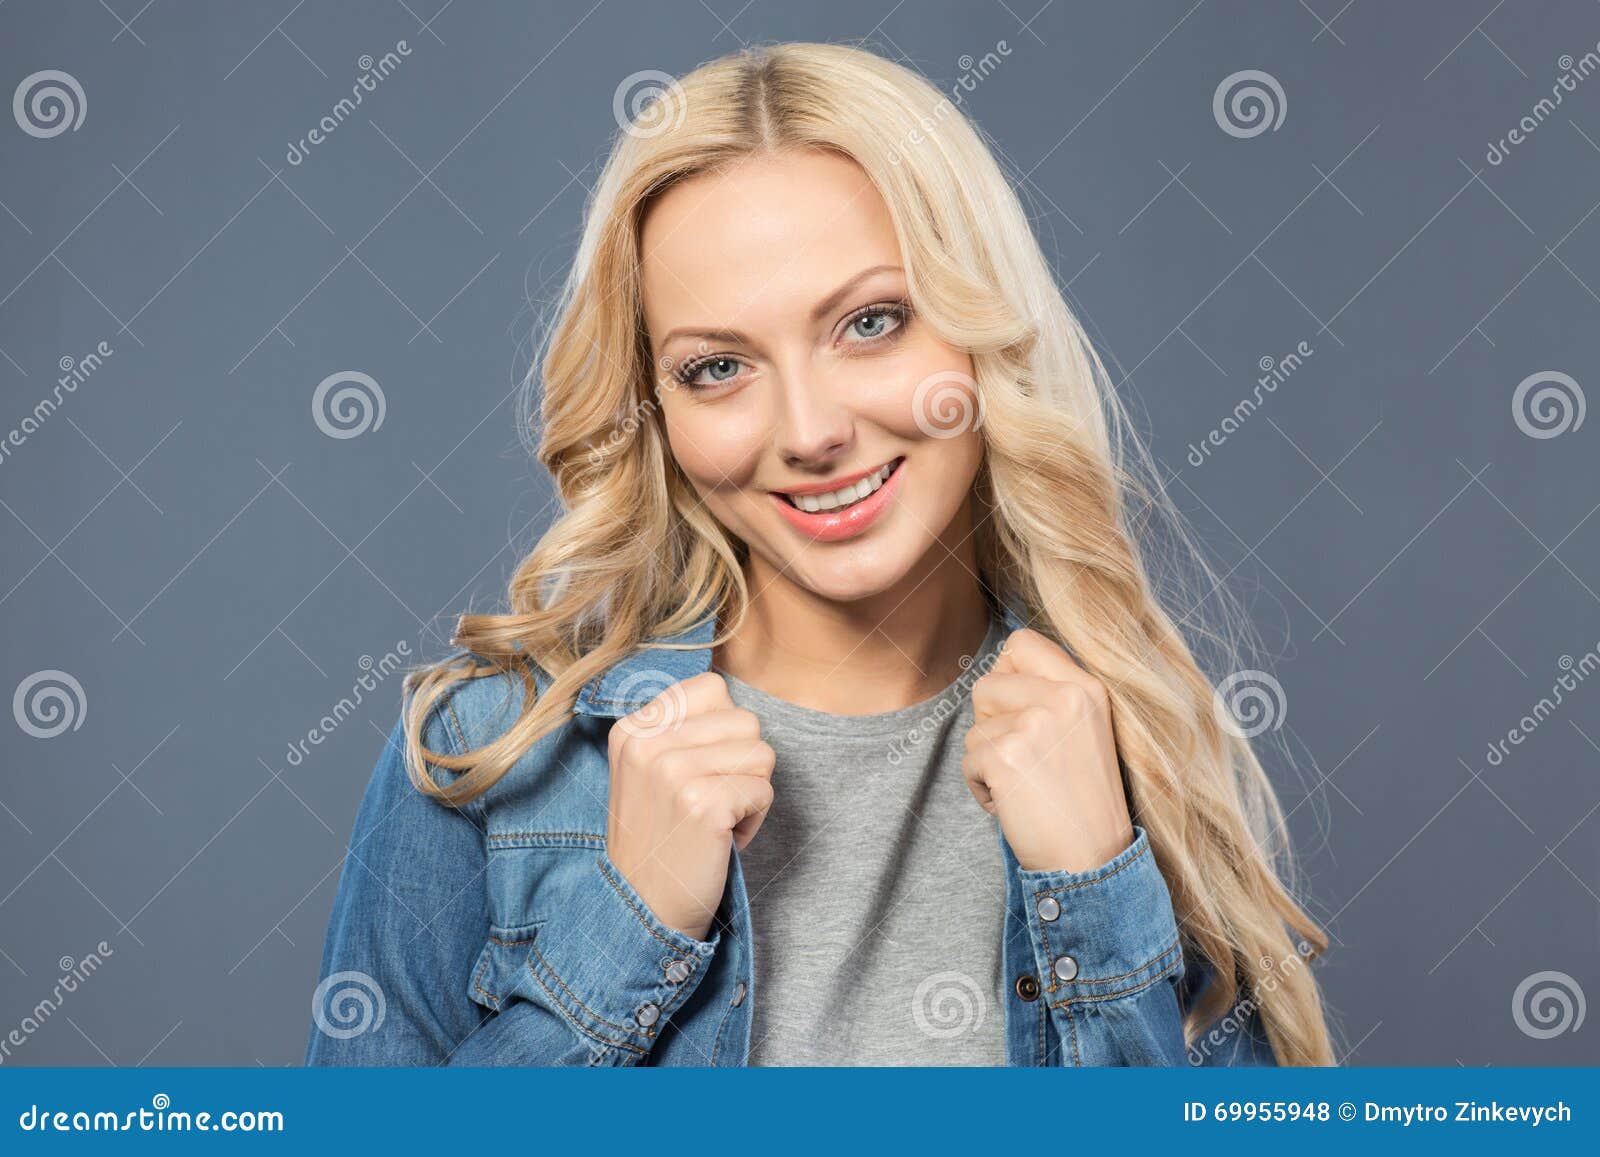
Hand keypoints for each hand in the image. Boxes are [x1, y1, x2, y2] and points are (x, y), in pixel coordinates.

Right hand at [605, 672, 774, 940]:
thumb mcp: (647, 771)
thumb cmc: (660, 840)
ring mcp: (673, 772)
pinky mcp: (703, 804)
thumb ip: (679, 728)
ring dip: (749, 793)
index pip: (713, 688)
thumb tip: (729, 699)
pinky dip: (753, 822)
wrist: (642, 911)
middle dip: (742, 765)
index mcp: (633, 728)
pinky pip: (764, 790)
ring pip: (761, 754)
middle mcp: (648, 743)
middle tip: (709, 803)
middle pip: (745, 721)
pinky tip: (720, 841)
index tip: (698, 771)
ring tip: (714, 821)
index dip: (723, 731)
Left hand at [964, 629, 1133, 872]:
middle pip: (986, 686)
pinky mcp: (1007, 758)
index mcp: (1086, 686)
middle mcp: (1063, 698)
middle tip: (1027, 759)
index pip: (1022, 642)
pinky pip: (968, 763)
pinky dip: (982, 789)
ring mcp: (1034, 726)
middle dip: (992, 725)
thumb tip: (998, 668)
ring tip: (1027, 785)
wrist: (1093, 858)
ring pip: (974, 729)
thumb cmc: (1083, 798)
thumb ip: (1051, 692)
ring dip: (988, 762)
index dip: (1007, 673)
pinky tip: (1016, 804)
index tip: (1019, 710)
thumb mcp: (1085, 729)